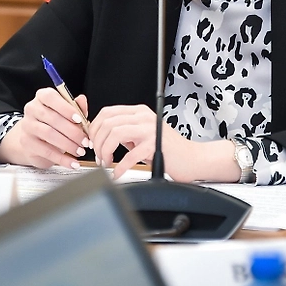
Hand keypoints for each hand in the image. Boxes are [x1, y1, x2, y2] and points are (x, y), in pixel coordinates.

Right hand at [0, 88, 89, 169]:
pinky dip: (62, 159)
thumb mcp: (65, 113)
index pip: (51, 98)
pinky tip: (72, 162)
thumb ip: (76, 107)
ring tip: (80, 151)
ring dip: (68, 145)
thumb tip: (82, 100)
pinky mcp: (27, 143)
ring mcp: (27, 126)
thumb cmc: (52, 122)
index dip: (66, 108)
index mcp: (42, 97)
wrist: (33, 139)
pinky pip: (46, 151)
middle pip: (53, 119)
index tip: (79, 119)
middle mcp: (32, 109)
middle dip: (73, 131)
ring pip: (50, 135)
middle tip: (85, 141)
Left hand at [88, 104, 238, 182]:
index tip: (93, 142)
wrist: (192, 159)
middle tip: (99, 157)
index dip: (95, 128)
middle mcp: (144, 117)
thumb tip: (101, 137)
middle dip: (98, 142)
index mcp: (139, 112)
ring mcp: (150, 129)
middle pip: (108, 123)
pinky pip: (129, 155)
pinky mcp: (155, 144)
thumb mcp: (143, 135)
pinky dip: (119, 167)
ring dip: (105, 151)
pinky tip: (118, 173)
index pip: (107, 113)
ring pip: (114, 133)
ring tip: (107, 163)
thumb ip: (125, 133)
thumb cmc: (168, 150)